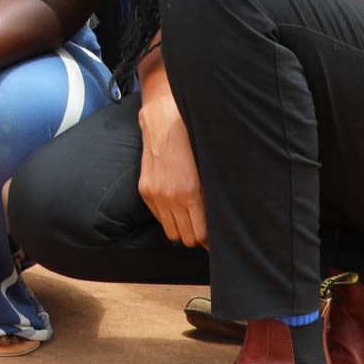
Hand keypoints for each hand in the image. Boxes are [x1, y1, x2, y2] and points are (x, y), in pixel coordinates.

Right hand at [136, 73, 205, 248]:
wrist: (164, 122)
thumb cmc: (192, 142)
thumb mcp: (207, 170)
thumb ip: (210, 197)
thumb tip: (218, 220)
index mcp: (191, 192)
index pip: (201, 234)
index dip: (210, 241)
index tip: (215, 240)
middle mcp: (172, 197)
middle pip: (186, 238)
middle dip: (197, 237)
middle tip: (204, 230)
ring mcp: (156, 195)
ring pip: (171, 233)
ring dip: (181, 229)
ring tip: (190, 220)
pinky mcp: (145, 191)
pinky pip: (158, 218)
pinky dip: (168, 217)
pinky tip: (176, 207)